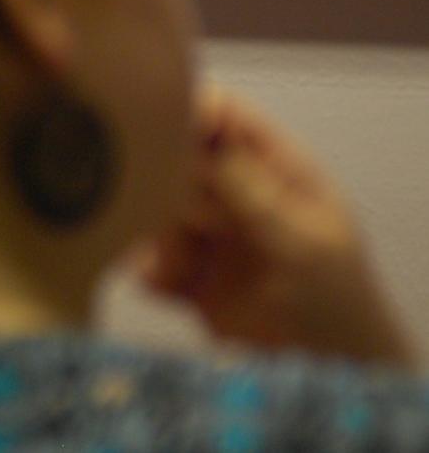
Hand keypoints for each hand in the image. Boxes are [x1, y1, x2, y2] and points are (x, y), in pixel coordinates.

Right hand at [140, 88, 413, 367]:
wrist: (330, 374)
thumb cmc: (338, 302)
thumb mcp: (303, 242)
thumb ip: (253, 193)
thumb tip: (205, 137)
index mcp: (277, 171)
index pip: (227, 119)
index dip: (190, 113)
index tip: (157, 131)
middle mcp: (238, 195)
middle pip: (179, 163)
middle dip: (166, 187)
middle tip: (179, 220)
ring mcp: (214, 236)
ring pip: (159, 213)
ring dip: (160, 239)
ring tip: (175, 268)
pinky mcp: (192, 277)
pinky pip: (153, 261)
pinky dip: (151, 272)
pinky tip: (162, 285)